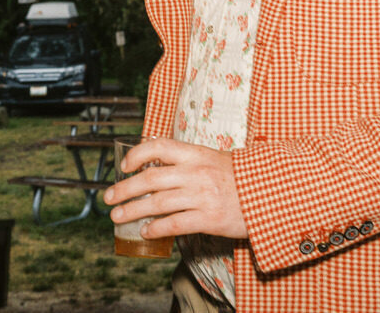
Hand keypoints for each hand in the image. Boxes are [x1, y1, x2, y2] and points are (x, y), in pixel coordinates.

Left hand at [104, 138, 246, 239]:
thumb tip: (159, 162)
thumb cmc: (241, 177)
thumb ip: (189, 160)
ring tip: (118, 217)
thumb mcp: (215, 159)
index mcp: (197, 154)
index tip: (124, 166)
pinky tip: (146, 231)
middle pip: (150, 179)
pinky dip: (156, 228)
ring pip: (157, 204)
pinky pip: (174, 224)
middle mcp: (196, 173)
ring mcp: (202, 196)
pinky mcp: (208, 219)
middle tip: (108, 198)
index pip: (159, 147)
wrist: (270, 194)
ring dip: (132, 211)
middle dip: (124, 189)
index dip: (137, 154)